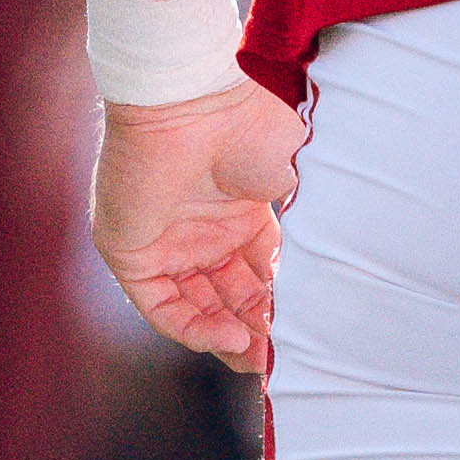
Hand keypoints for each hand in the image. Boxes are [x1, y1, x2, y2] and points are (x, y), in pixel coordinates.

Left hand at [94, 78, 304, 372]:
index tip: (305, 335)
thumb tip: (329, 284)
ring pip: (195, 308)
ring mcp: (164, 241)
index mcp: (239, 209)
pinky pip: (160, 305)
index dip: (280, 307)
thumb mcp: (294, 185)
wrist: (190, 100)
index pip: (258, 275)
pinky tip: (230, 338)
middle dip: (255, 332)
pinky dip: (195, 329)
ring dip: (226, 338)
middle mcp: (199, 228)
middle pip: (226, 297)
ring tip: (260, 359)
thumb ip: (307, 235)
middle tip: (282, 359)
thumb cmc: (249, 128)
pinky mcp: (130, 251)